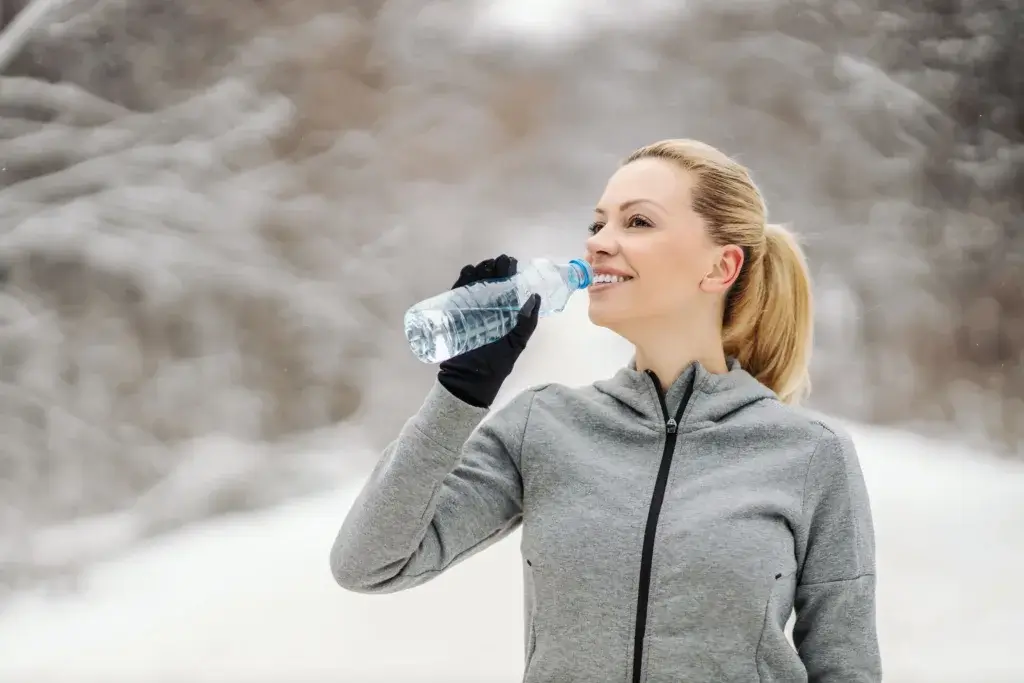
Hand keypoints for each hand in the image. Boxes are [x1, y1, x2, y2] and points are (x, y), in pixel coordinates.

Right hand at [437, 254, 540, 407]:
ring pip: (474, 284)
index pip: (507, 288)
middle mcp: (488, 308)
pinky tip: (468, 272)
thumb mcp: (515, 343)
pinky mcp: (454, 313)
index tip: (510, 263)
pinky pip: (457, 293)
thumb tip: (535, 297)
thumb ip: (526, 323)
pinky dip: (461, 281)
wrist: (469, 380)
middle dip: (494, 269)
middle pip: (490, 282)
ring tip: (484, 266)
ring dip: (479, 271)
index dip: (509, 274)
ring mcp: (470, 310)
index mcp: (504, 313)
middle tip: (498, 262)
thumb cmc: (495, 364)